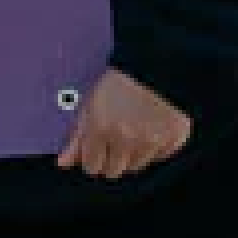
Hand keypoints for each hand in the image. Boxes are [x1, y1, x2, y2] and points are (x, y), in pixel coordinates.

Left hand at [57, 68, 192, 177]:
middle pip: (113, 172)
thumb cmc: (120, 82)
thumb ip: (76, 137)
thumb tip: (62, 164)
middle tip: (114, 141)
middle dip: (110, 161)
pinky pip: (159, 158)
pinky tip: (151, 129)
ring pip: (135, 167)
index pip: (91, 166)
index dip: (92, 159)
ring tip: (134, 131)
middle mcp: (126, 139)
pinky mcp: (174, 141)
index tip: (95, 150)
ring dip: (131, 156)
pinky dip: (154, 149)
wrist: (159, 64)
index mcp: (101, 129)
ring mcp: (152, 142)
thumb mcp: (91, 103)